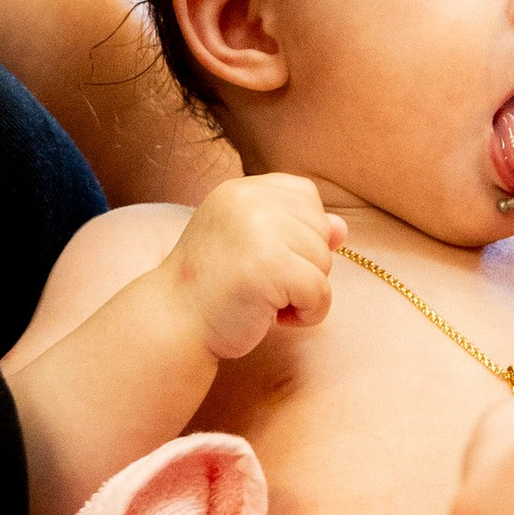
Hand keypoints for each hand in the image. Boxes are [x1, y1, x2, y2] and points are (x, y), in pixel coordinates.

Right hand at [165, 173, 343, 364]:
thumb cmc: (213, 288)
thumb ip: (294, 229)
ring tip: (263, 301)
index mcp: (241, 190)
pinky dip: (306, 314)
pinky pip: (319, 291)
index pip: (306, 196)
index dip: (300, 233)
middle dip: (303, 265)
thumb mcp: (251, 246)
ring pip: (324, 261)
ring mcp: (258, 231)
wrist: (171, 324)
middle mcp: (249, 200)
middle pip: (320, 228)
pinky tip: (271, 318)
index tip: (267, 259)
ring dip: (304, 294)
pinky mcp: (268, 267)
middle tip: (261, 284)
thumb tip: (342, 228)